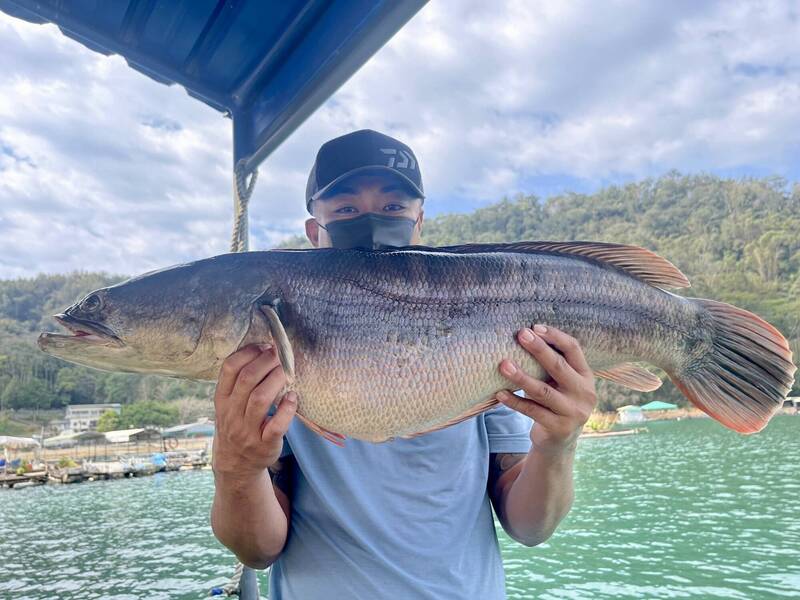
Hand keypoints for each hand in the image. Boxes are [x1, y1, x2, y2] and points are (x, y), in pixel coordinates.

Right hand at [212, 344, 296, 478]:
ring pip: (260, 399)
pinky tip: (293, 397)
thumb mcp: (229, 404)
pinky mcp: (265, 444)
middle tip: (280, 354)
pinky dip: (287, 409)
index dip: (248, 352)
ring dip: (276, 380)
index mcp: (222, 400)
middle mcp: (232, 414)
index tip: (264, 346)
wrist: (236, 464)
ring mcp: (247, 431)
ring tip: (287, 372)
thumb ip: (240, 382)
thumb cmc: (237, 424)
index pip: (230, 368)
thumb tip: (264, 350)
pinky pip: (277, 425)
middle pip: (247, 380)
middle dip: (266, 362)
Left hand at [496, 325, 596, 452]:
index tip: (534, 327)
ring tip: (503, 365)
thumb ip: (552, 364)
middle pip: (559, 366)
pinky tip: (499, 393)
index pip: (574, 349)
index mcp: (586, 376)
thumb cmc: (555, 402)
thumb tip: (524, 336)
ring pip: (543, 391)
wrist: (559, 442)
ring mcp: (573, 412)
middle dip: (539, 349)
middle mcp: (584, 393)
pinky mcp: (559, 428)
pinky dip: (514, 401)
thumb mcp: (561, 383)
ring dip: (521, 377)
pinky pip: (532, 411)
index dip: (555, 336)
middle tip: (521, 334)